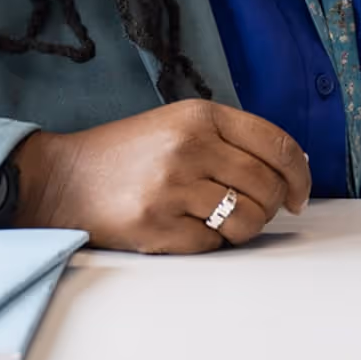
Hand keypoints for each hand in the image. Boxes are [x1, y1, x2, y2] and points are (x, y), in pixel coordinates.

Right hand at [10, 99, 312, 253]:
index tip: (299, 194)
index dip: (299, 174)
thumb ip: (231, 138)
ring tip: (220, 221)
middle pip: (267, 186)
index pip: (277, 144)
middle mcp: (189, 147)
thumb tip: (292, 166)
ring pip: (247, 219)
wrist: (61, 180)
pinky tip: (186, 228)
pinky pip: (212, 243)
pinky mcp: (156, 225)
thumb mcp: (178, 125)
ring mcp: (172, 187)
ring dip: (244, 228)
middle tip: (254, 211)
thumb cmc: (127, 155)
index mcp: (200, 116)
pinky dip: (209, 242)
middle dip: (271, 206)